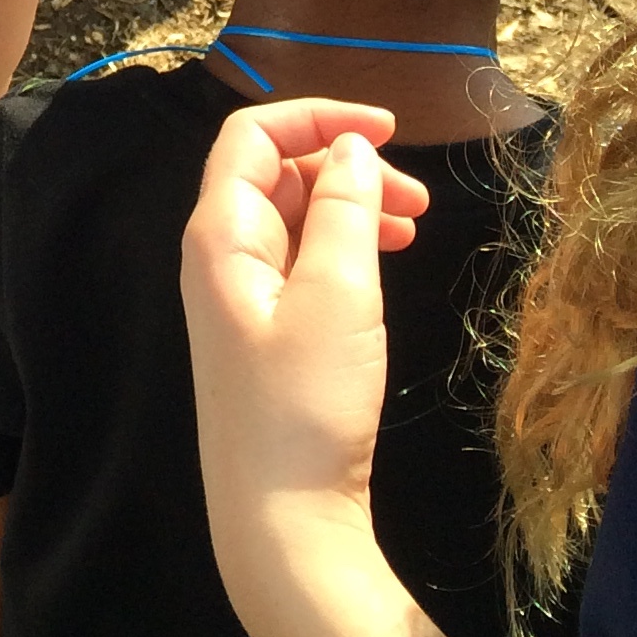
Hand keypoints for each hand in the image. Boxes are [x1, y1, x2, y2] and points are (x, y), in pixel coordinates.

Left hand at [180, 103, 429, 601]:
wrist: (282, 520)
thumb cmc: (305, 402)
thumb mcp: (337, 294)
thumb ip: (343, 207)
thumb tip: (348, 147)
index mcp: (218, 234)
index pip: (253, 136)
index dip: (317, 116)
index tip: (388, 127)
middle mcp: (218, 256)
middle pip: (277, 173)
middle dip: (346, 165)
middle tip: (417, 196)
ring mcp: (240, 298)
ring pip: (296, 218)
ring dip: (352, 206)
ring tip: (415, 225)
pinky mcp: (265, 335)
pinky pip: (302, 262)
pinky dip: (344, 247)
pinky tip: (386, 259)